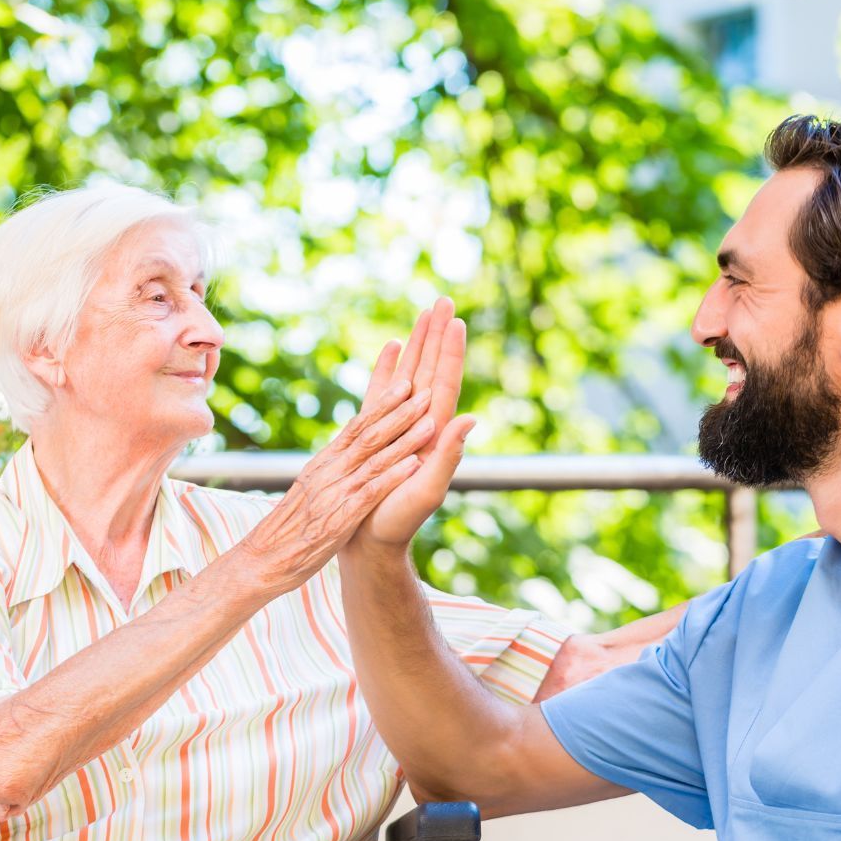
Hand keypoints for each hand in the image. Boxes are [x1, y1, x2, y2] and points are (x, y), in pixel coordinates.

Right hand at [241, 376, 435, 593]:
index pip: (356, 425)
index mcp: (324, 462)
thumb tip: (347, 451)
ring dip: (405, 440)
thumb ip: (330, 469)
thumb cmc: (291, 527)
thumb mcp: (310, 488)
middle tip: (426, 392)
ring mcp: (336, 492)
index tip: (404, 385)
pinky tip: (414, 465)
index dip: (382, 404)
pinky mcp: (341, 517)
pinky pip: (371, 492)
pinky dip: (393, 476)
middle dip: (400, 412)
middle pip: (369, 435)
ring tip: (431, 423)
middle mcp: (330, 471)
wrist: (266, 558)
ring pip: (375, 459)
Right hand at [348, 297, 475, 549]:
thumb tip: (471, 418)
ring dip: (417, 345)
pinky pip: (382, 390)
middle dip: (436, 335)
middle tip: (444, 299)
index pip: (446, 384)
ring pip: (410, 375)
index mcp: (433, 435)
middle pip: (431, 370)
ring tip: (423, 314)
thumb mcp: (428, 490)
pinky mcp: (377, 431)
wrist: (369, 541)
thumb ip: (449, 456)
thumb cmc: (398, 522)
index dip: (451, 352)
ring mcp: (399, 426)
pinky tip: (392, 348)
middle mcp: (419, 425)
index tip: (456, 320)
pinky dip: (388, 367)